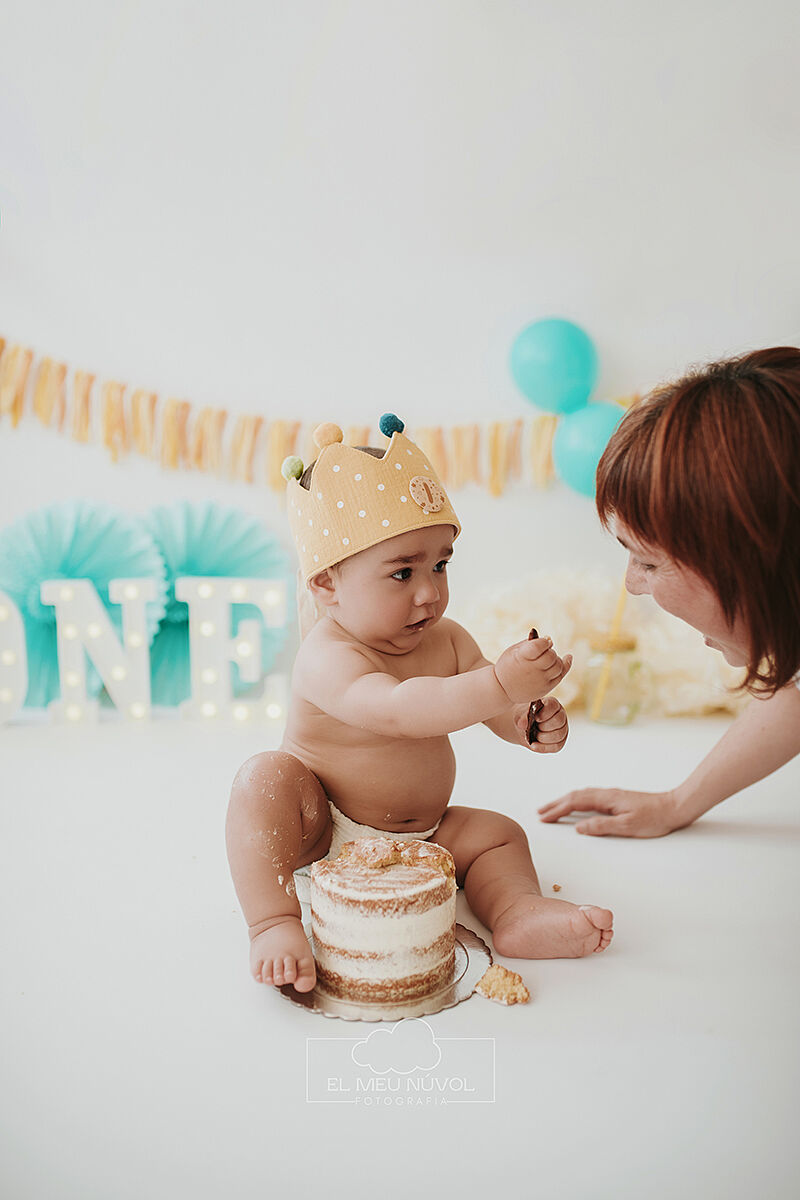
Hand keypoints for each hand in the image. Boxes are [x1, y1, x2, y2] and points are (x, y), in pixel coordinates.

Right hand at [494, 635, 572, 704]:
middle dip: (549, 651)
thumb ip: (530, 643)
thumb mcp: (514, 650)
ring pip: (558, 666)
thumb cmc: (508, 665)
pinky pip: (561, 675)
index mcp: (522, 658)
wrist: (502, 689)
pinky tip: (568, 657)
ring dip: (555, 659)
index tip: (543, 642)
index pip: (540, 646)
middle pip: (551, 656)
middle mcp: (532, 670)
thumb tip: (549, 640)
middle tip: (543, 652)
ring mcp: (540, 681)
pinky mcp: (546, 688)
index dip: (544, 642)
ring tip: (547, 659)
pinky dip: (565, 665)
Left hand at [513, 697, 568, 752]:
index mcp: (552, 704)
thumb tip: (521, 724)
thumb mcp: (521, 715)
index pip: (553, 706)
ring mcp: (563, 729)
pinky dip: (543, 747)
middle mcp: (561, 715)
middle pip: (558, 721)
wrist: (524, 729)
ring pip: (559, 735)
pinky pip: (556, 747)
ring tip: (533, 735)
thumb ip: (522, 717)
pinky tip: (533, 745)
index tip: (535, 718)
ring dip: (543, 737)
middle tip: (533, 727)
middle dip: (543, 726)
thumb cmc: (524, 718)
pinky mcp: (560, 742)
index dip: (544, 713)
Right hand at [538, 787, 685, 837]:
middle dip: (556, 804)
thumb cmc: (654, 818)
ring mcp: (611, 796)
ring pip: (581, 796)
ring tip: (552, 809)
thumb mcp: (627, 826)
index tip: (544, 818)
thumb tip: (579, 827)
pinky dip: (576, 802)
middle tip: (540, 812)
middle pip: (575, 796)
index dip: (558, 810)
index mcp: (606, 799)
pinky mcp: (616, 800)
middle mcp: (606, 794)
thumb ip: (602, 826)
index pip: (575, 802)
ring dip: (565, 802)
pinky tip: (576, 806)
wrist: (673, 808)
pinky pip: (589, 798)